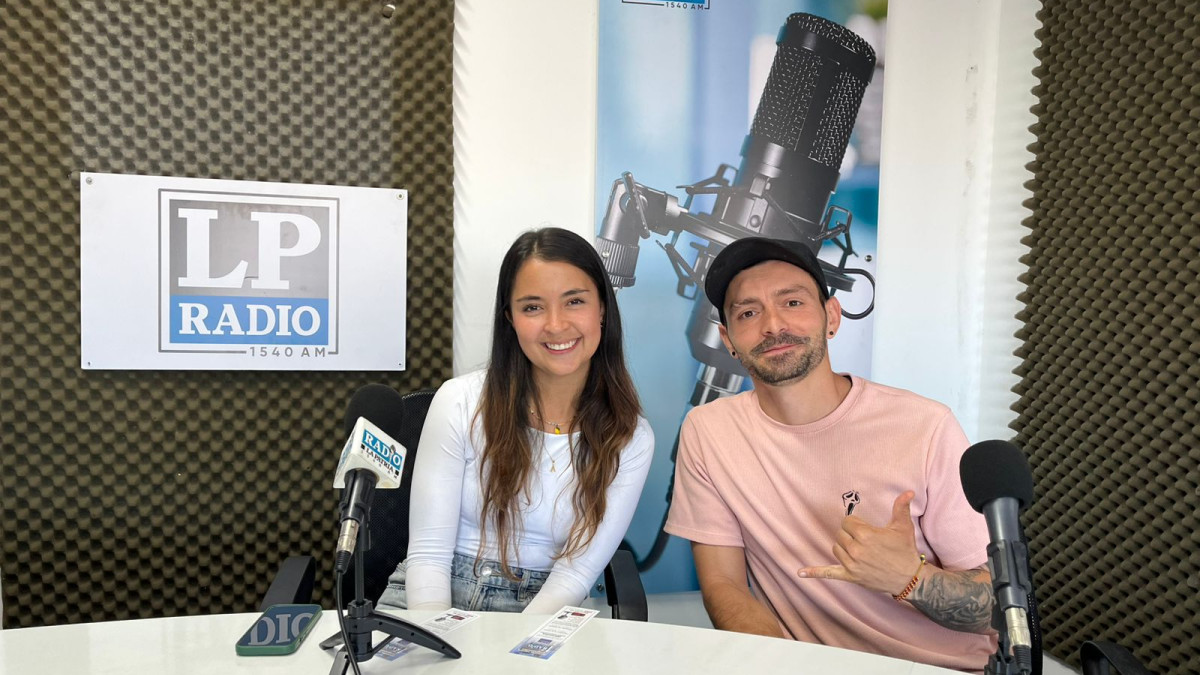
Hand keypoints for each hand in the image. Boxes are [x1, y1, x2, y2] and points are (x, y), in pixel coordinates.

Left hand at [796, 490, 922, 595]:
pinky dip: (814, 572)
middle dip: (850, 534)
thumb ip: (901, 507)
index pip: (847, 522)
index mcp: (866, 535)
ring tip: (858, 548)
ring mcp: (852, 564)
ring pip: (835, 548)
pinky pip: (828, 573)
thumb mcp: (903, 527)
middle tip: (864, 539)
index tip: (866, 528)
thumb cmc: (905, 550)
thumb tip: (908, 491)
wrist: (909, 577)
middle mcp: (856, 549)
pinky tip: (800, 573)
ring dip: (843, 546)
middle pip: (840, 534)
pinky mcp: (850, 576)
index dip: (856, 524)